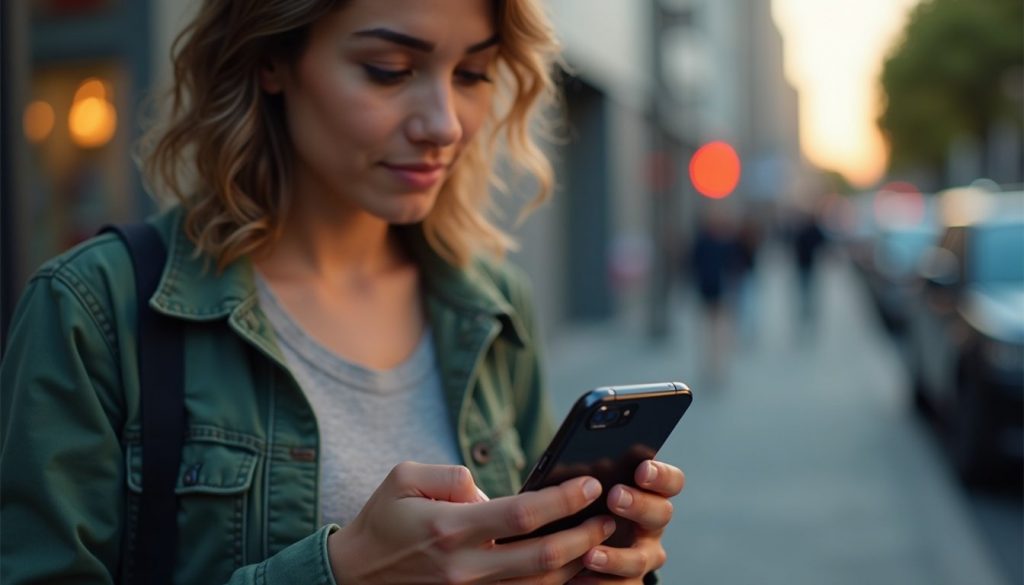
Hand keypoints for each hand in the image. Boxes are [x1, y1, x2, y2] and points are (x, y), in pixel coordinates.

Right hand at [329, 462, 616, 583]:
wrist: (355, 574)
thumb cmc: (383, 518)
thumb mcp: (403, 477)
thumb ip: (450, 476)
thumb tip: (489, 488)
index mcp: (449, 528)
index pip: (521, 515)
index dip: (561, 500)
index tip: (589, 484)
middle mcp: (465, 567)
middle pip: (542, 558)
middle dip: (584, 536)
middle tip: (610, 516)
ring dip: (577, 564)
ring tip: (601, 540)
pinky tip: (574, 566)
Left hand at [575, 460, 685, 582]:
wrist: (570, 545)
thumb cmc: (582, 508)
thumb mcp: (586, 489)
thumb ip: (589, 478)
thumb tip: (577, 471)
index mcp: (647, 496)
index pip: (670, 482)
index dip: (662, 475)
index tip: (642, 470)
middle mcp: (650, 527)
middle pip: (661, 514)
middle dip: (640, 505)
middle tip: (616, 497)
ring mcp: (642, 557)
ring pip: (640, 559)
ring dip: (616, 557)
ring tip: (590, 554)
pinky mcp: (628, 582)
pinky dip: (601, 583)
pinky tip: (579, 578)